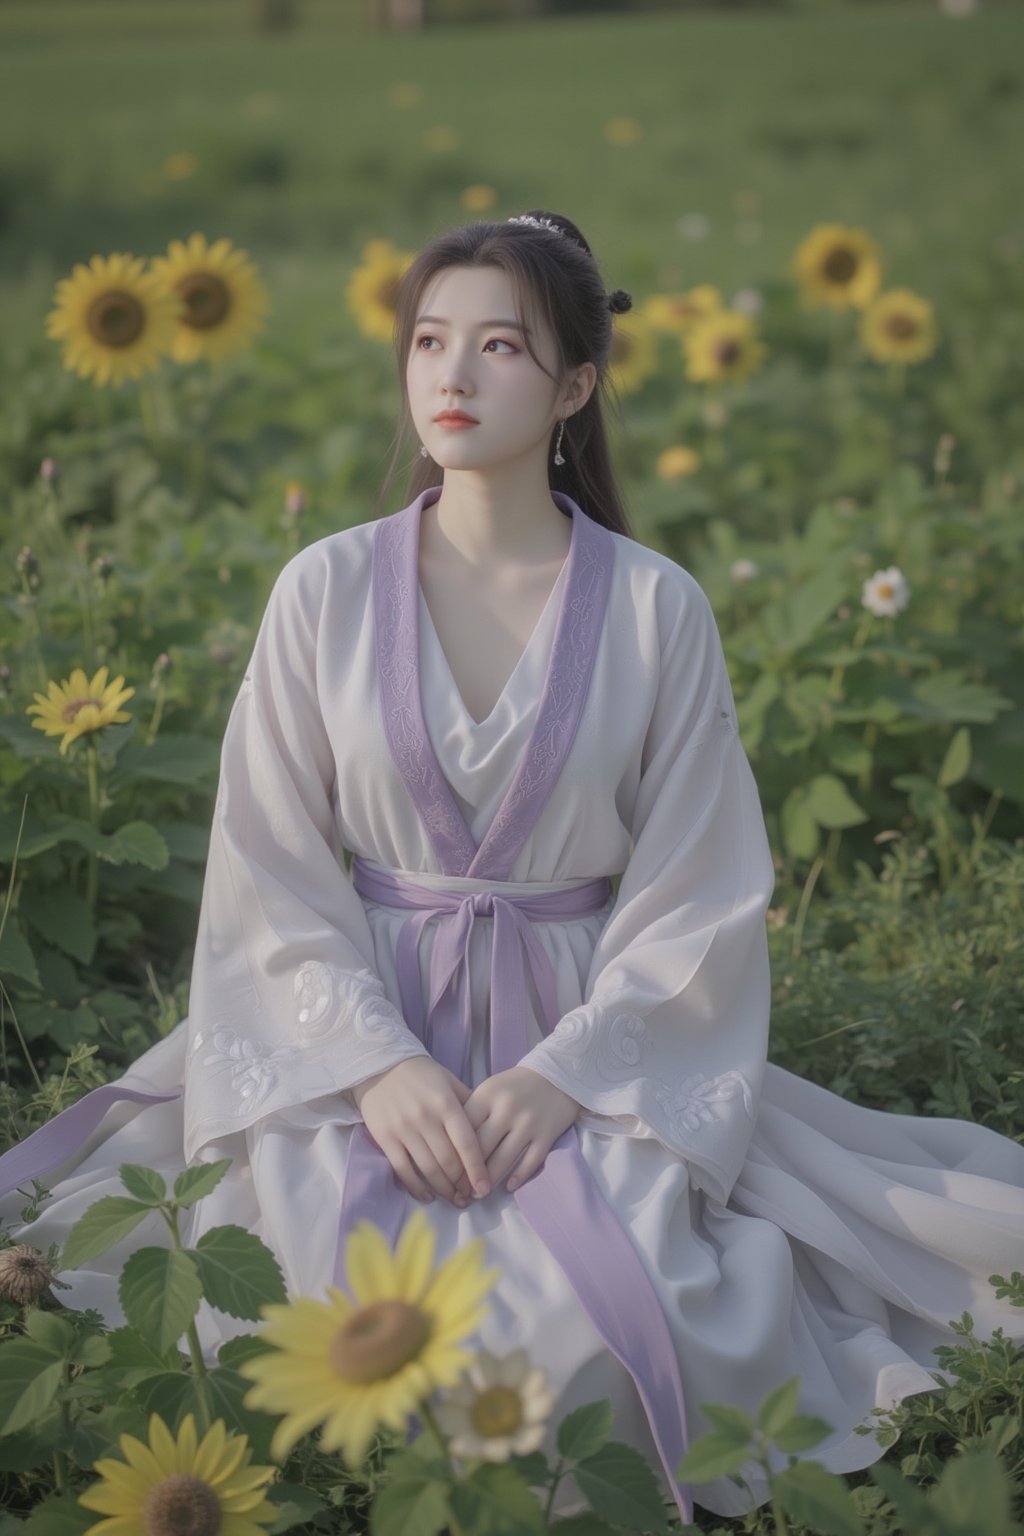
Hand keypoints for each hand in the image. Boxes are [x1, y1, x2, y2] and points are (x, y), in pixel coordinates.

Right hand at [350, 1057, 490, 1207]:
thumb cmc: (421, 1074)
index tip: (485, 1188)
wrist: (379, 1065)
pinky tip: (428, 1196)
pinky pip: (402, 1170)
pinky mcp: (385, 1138)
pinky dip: (416, 1188)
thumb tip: (491, 1127)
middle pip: (448, 1161)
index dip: (477, 1169)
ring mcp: (403, 1130)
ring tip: (455, 1199)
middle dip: (462, 1184)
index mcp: (445, 1103)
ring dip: (444, 1189)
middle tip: (471, 1196)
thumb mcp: (449, 1080)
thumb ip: (469, 1103)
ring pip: (428, 1169)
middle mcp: (425, 1118)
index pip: (466, 1143)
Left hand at [452, 1066, 579, 1197]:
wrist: (558, 1074)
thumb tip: (452, 1145)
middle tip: (460, 1190)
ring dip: (489, 1181)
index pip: (464, 1129)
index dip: (453, 1154)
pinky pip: (530, 1161)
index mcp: (487, 1095)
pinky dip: (518, 1177)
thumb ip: (472, 1111)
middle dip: (468, 1174)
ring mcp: (528, 1123)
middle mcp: (506, 1109)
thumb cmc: (516, 1085)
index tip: (446, 1172)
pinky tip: (508, 1187)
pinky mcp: (546, 1134)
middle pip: (481, 1148)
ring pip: (503, 1160)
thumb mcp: (490, 1088)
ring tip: (479, 1194)